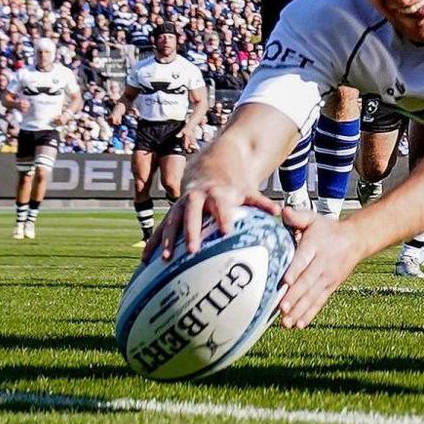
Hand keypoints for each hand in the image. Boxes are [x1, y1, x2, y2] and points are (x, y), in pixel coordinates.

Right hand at [145, 179, 276, 263]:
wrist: (212, 164)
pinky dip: (153, 242)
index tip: (227, 232)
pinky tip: (145, 260)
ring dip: (167, 239)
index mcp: (217, 193)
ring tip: (164, 259)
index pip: (221, 206)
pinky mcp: (172, 212)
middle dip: (192, 232)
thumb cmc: (233, 184)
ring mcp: (181, 204)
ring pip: (172, 221)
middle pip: (192, 214)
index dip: (223, 218)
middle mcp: (196, 198)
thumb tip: (278, 212)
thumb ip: (261, 202)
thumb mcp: (247, 190)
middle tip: (192, 250)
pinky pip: (160, 228)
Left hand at [272, 204, 367, 329]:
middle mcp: (322, 264)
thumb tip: (284, 212)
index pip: (304, 259)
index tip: (285, 281)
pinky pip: (319, 302)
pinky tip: (299, 325)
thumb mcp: (315, 219)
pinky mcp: (330, 287)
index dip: (295, 270)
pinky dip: (309, 314)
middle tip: (282, 308)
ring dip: (299, 310)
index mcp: (315, 246)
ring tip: (286, 322)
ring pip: (312, 296)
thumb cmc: (328, 230)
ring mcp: (327, 278)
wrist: (356, 240)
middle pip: (307, 282)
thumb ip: (299, 216)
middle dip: (294, 296)